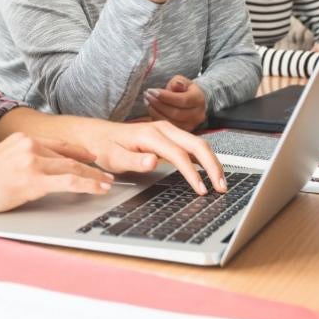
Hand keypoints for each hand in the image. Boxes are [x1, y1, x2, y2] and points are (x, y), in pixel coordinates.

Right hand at [0, 132, 114, 216]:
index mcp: (22, 138)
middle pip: (68, 156)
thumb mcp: (2, 159)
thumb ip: (22, 159)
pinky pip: (69, 182)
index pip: (58, 144)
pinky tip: (98, 189)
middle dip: (90, 166)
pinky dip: (88, 185)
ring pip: (72, 168)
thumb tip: (39, 170)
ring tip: (107, 184)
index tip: (92, 157)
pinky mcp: (34, 179)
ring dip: (94, 177)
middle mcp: (29, 144)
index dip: (79, 151)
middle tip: (106, 174)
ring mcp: (32, 161)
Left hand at [87, 118, 225, 194]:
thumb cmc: (104, 147)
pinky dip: (204, 158)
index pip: (179, 154)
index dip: (192, 173)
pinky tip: (210, 172)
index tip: (201, 190)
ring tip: (221, 183)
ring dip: (212, 162)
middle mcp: (162, 128)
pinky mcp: (168, 136)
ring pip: (198, 143)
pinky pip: (192, 145)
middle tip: (222, 187)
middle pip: (196, 144)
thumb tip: (153, 161)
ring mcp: (167, 130)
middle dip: (212, 165)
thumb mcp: (113, 157)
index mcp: (150, 134)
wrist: (96, 135)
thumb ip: (133, 161)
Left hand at [143, 76, 206, 130]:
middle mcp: (197, 115)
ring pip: (171, 122)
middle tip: (147, 95)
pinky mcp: (182, 131)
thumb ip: (178, 82)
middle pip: (176, 113)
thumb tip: (176, 84)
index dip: (166, 96)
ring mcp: (191, 125)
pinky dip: (156, 118)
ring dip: (155, 112)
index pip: (183, 100)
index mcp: (199, 99)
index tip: (152, 91)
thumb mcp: (182, 81)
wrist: (191, 103)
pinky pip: (168, 128)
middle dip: (158, 104)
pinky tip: (150, 109)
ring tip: (147, 101)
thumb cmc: (184, 89)